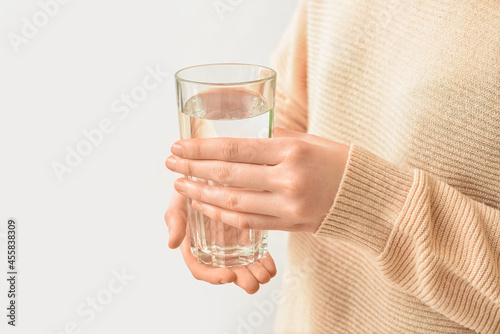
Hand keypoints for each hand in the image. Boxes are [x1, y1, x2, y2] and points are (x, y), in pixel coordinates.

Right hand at [164, 190, 276, 293]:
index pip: (201, 268)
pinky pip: (256, 252)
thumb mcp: (179, 201)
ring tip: (265, 276)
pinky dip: (264, 261)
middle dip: (240, 280)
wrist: (212, 169)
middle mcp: (213, 248)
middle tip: (253, 284)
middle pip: (226, 271)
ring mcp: (231, 242)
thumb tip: (172, 244)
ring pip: (243, 265)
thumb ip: (175, 222)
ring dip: (254, 273)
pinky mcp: (248, 233)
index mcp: (194, 246)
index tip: (228, 275)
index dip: (213, 276)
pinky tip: (271, 266)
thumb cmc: (191, 186)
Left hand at [166, 128, 349, 232]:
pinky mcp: (290, 224)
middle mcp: (287, 178)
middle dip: (193, 168)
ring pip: (234, 202)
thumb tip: (240, 141)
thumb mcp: (308, 141)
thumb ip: (274, 141)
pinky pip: (249, 222)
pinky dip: (224, 214)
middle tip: (171, 162)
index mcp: (291, 150)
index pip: (235, 148)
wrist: (371, 197)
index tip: (179, 145)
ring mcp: (288, 205)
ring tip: (181, 185)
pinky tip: (206, 206)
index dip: (202, 148)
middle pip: (228, 174)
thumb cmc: (340, 161)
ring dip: (203, 194)